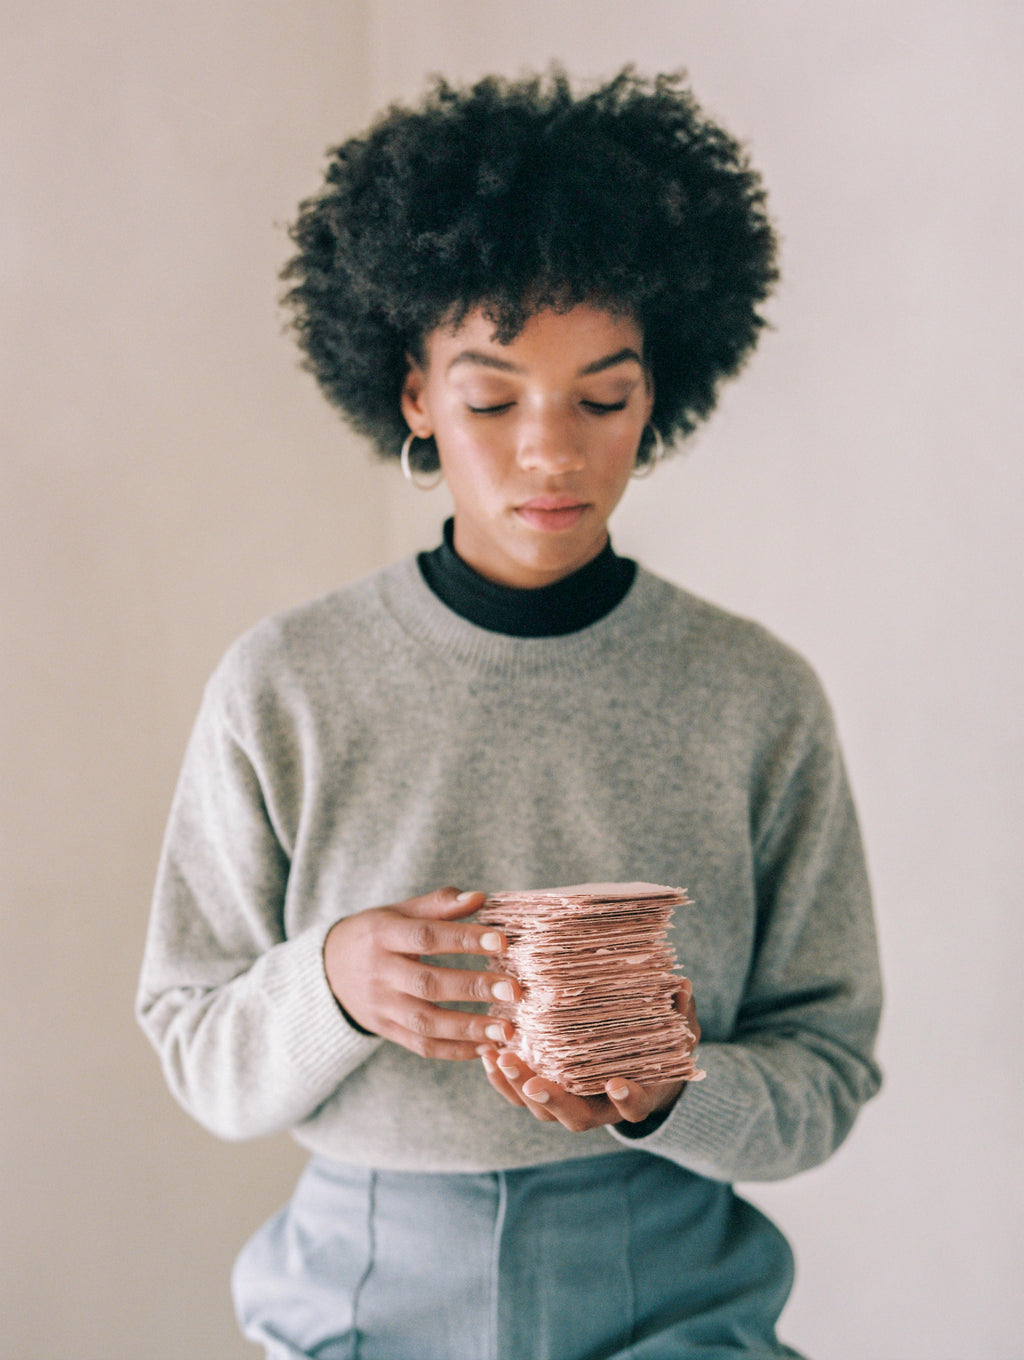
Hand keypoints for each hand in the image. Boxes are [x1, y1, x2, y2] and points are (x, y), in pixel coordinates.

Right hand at [322, 887, 517, 1060]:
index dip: (464, 939)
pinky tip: (485, 1048)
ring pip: (426, 1022)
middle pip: (428, 983)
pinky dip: (454, 1051)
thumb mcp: (398, 912)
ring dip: (468, 1028)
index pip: (426, 936)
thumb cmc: (375, 934)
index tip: (502, 942)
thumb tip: (480, 897)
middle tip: (515, 990)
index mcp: (382, 935)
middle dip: (474, 987)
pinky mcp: (385, 1031)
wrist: (328, 969)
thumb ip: (438, 905)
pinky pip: (421, 1046)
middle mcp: (379, 973)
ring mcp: (381, 1006)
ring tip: (507, 1030)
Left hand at [478, 978, 698, 1132]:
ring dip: (518, 1088)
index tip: (616, 1083)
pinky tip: (487, 1055)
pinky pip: (521, 1095)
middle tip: (532, 1081)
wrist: (643, 1073)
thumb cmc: (661, 1049)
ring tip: (499, 1059)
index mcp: (638, 1095)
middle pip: (574, 1117)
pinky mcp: (548, 1092)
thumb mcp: (678, 1032)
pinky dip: (503, 1081)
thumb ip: (680, 1014)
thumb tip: (683, 987)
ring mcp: (572, 1102)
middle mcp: (601, 1107)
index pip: (635, 1106)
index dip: (626, 1099)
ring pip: (542, 1109)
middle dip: (552, 1100)